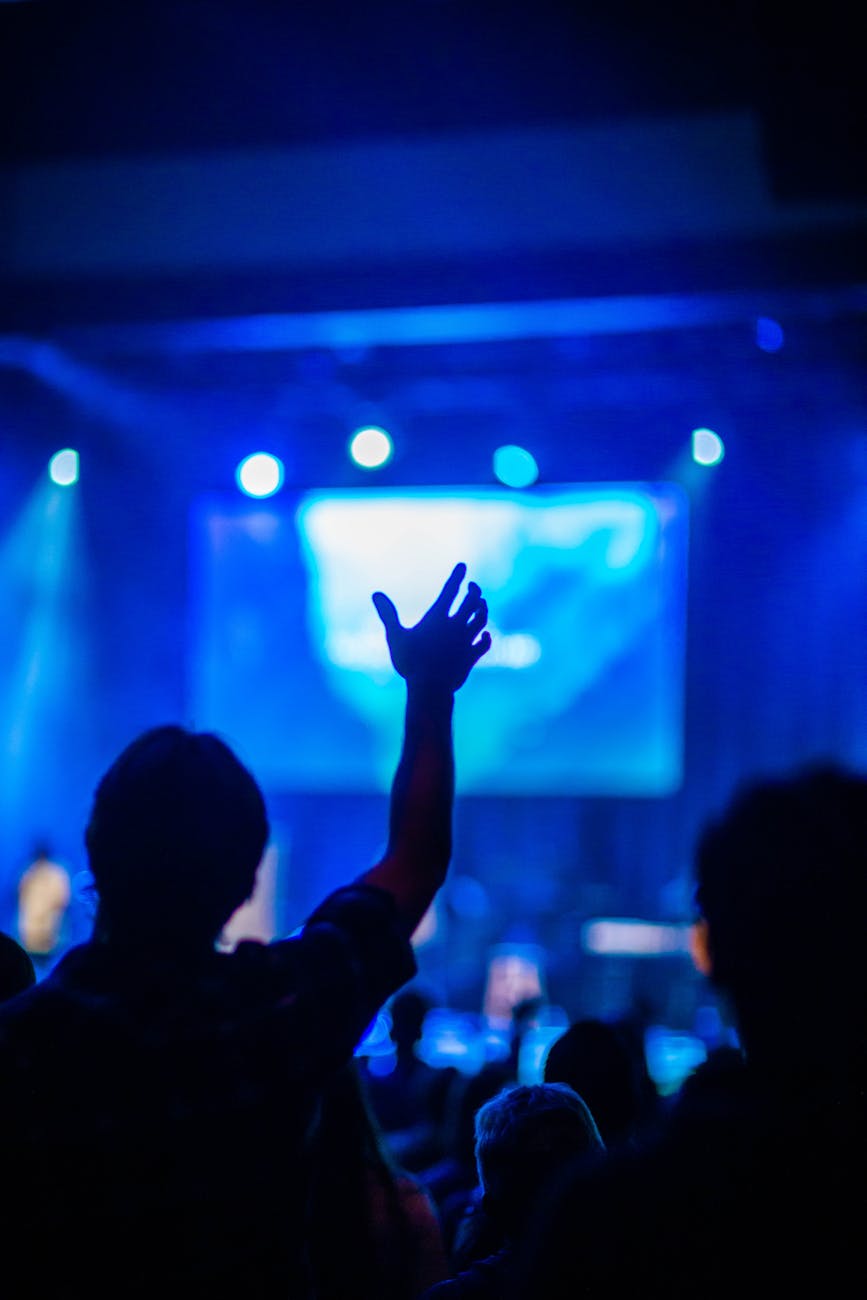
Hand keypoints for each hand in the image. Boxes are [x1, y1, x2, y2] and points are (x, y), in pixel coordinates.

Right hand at [372, 562, 490, 690]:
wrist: (430, 688)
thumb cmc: (410, 661)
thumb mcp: (395, 636)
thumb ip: (388, 614)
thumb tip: (376, 594)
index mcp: (437, 617)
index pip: (450, 590)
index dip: (457, 576)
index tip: (463, 565)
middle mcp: (456, 625)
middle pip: (472, 601)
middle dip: (474, 590)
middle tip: (472, 586)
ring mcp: (466, 641)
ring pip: (481, 619)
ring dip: (482, 609)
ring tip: (481, 604)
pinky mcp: (471, 656)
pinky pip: (484, 643)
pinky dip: (486, 637)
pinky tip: (484, 635)